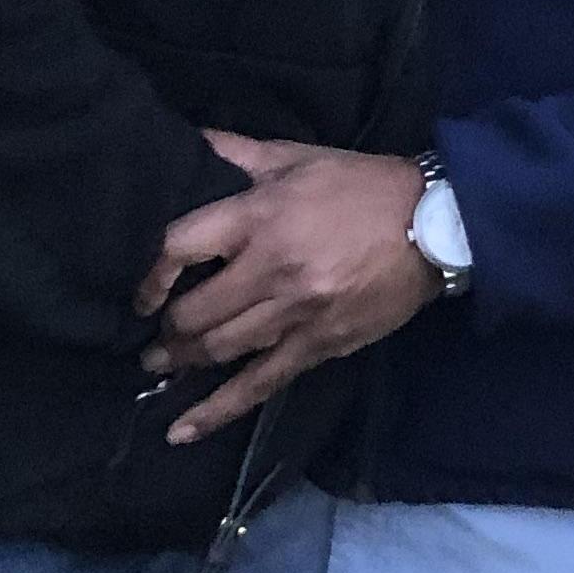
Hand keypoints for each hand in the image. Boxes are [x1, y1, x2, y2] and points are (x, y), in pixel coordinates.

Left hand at [136, 131, 439, 441]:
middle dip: (165, 328)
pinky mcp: (317, 345)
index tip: (139, 291)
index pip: (180, 248)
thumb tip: (185, 141)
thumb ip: (236, 152)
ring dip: (181, 362)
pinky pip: (258, 385)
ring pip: (219, 350)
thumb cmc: (361, 186)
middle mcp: (272, 269)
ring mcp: (295, 314)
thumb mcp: (298, 157)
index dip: (149, 275)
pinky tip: (180, 430)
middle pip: (194, 312)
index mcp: (261, 216)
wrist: (434, 224)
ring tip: (160, 365)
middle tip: (151, 332)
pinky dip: (216, 411)